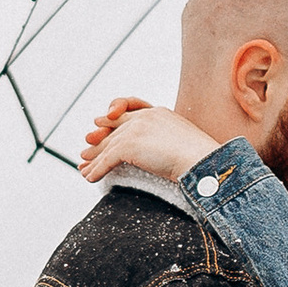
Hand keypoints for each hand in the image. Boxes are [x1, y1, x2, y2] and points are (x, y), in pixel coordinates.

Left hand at [82, 98, 214, 184]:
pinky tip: (90, 178)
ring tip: (83, 168)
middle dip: (99, 139)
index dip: (114, 114)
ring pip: (108, 145)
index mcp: (159, 112)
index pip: (131, 108)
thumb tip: (164, 153)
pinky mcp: (129, 145)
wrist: (204, 162)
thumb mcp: (184, 142)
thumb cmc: (202, 158)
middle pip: (115, 127)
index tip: (103, 120)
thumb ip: (168, 141)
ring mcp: (136, 129)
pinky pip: (107, 159)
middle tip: (85, 149)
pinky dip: (97, 170)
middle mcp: (146, 116)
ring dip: (94, 158)